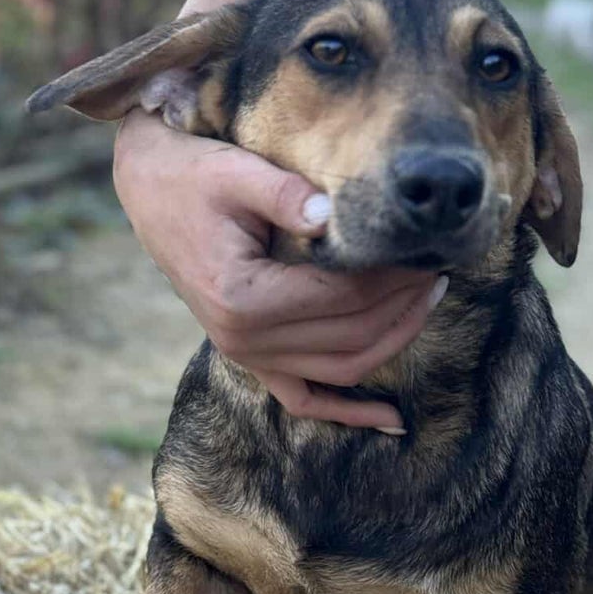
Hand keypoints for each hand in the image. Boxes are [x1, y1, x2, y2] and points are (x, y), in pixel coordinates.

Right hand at [112, 110, 439, 429]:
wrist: (150, 191)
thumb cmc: (195, 176)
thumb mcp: (237, 173)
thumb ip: (286, 194)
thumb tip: (333, 213)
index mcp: (242, 299)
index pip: (340, 297)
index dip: (391, 278)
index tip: (427, 252)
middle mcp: (243, 340)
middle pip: (349, 336)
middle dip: (403, 306)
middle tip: (442, 269)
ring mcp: (245, 356)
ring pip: (340, 370)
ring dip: (392, 342)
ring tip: (430, 300)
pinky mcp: (249, 357)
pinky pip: (305, 399)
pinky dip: (348, 412)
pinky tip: (393, 420)